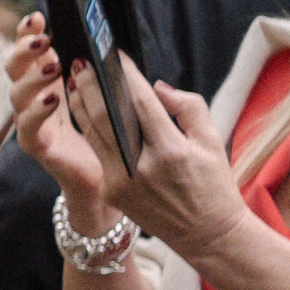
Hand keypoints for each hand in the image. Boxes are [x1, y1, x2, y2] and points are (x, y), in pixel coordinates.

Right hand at [9, 16, 111, 221]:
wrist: (113, 183)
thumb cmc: (114, 139)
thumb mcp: (110, 99)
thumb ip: (104, 77)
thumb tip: (111, 47)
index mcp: (51, 85)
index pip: (32, 54)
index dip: (28, 34)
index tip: (38, 16)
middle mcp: (36, 101)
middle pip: (14, 68)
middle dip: (24, 49)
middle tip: (44, 38)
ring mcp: (33, 124)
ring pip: (15, 95)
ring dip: (31, 77)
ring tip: (53, 66)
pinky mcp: (39, 148)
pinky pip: (27, 128)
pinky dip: (36, 111)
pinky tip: (52, 99)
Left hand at [76, 60, 244, 262]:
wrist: (208, 234)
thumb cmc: (214, 184)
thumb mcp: (213, 142)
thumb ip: (188, 107)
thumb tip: (156, 87)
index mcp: (171, 150)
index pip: (140, 102)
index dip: (125, 75)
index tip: (114, 54)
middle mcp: (141, 166)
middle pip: (105, 116)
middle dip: (89, 85)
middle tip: (80, 61)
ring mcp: (122, 181)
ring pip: (93, 133)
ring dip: (80, 104)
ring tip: (75, 80)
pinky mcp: (112, 191)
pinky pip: (97, 151)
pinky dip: (89, 128)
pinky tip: (83, 108)